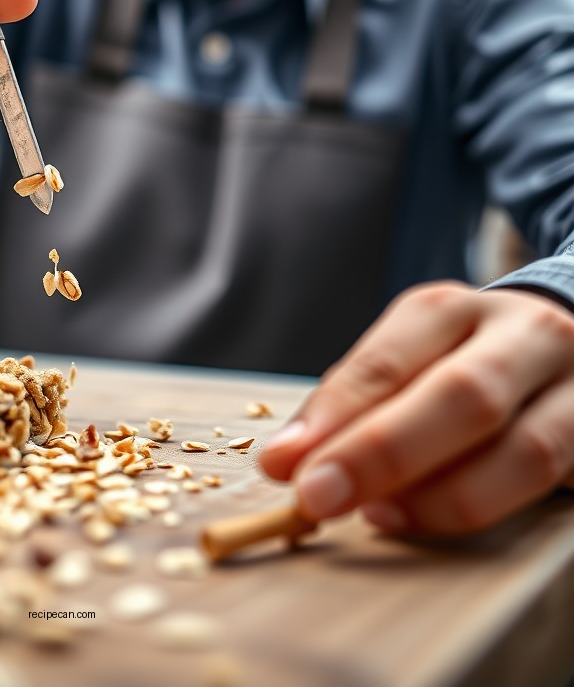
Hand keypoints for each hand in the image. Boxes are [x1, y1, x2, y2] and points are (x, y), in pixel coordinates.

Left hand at [258, 281, 573, 534]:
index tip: (281, 462)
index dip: (334, 415)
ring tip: (376, 515)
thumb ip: (355, 403)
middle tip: (318, 496)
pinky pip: (552, 481)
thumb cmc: (463, 358)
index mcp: (451, 309)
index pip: (388, 359)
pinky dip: (485, 506)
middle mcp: (523, 336)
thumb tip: (287, 460)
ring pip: (524, 449)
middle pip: (462, 395)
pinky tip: (430, 519)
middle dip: (382, 453)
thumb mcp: (408, 356)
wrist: (570, 342)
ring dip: (440, 495)